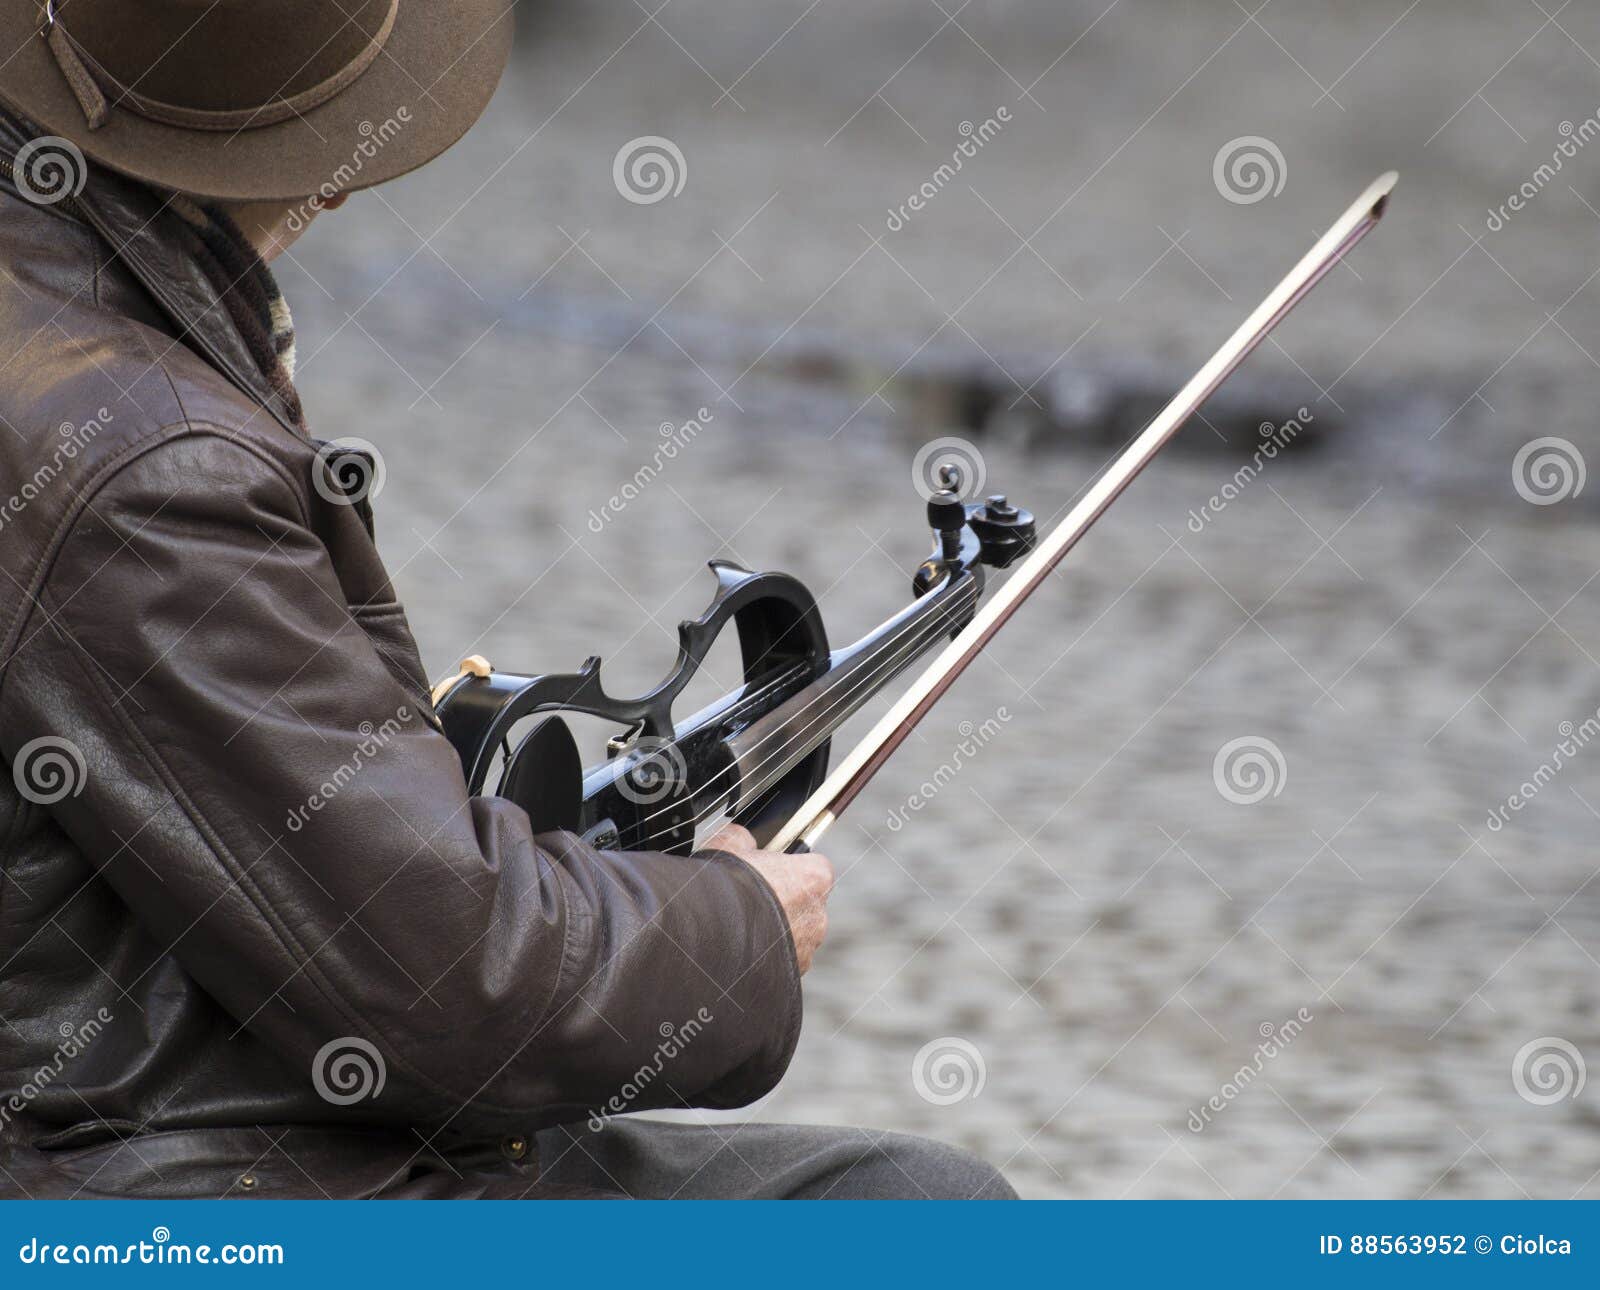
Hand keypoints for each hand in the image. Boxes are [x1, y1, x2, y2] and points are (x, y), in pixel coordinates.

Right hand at [704, 823, 832, 974]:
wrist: (708, 934)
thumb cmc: (725, 885)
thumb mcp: (729, 843)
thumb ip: (744, 838)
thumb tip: (744, 839)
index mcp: (814, 878)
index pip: (815, 867)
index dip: (791, 867)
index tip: (771, 870)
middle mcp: (818, 915)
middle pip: (806, 904)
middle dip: (784, 902)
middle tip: (751, 899)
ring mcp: (806, 949)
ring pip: (794, 935)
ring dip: (776, 931)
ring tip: (740, 927)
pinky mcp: (790, 974)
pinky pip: (781, 960)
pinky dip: (766, 956)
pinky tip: (739, 949)